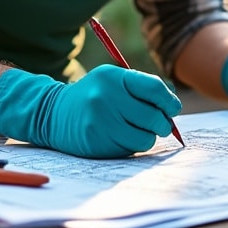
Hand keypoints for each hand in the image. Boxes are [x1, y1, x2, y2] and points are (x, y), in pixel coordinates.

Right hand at [0, 65, 181, 157]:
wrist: (53, 114)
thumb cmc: (94, 96)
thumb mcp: (112, 80)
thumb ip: (142, 88)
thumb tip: (173, 107)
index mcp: (112, 77)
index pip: (154, 89)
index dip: (169, 101)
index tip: (172, 108)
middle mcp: (105, 98)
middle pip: (154, 117)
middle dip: (163, 123)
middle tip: (160, 123)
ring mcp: (100, 123)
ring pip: (145, 138)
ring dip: (148, 136)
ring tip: (137, 129)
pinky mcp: (97, 144)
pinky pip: (131, 149)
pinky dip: (133, 145)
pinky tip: (120, 136)